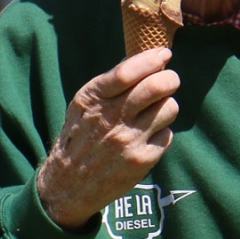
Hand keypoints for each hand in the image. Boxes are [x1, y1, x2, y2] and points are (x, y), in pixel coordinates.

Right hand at [37, 48, 179, 228]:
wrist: (69, 185)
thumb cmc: (80, 135)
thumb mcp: (84, 104)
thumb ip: (111, 81)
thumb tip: (142, 57)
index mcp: (94, 99)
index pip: (128, 72)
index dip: (151, 59)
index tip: (163, 54)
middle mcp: (111, 118)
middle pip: (156, 87)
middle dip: (170, 78)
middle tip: (170, 79)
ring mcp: (128, 140)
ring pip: (169, 108)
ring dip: (167, 105)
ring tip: (156, 110)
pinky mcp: (142, 160)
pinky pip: (167, 134)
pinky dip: (161, 132)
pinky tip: (148, 136)